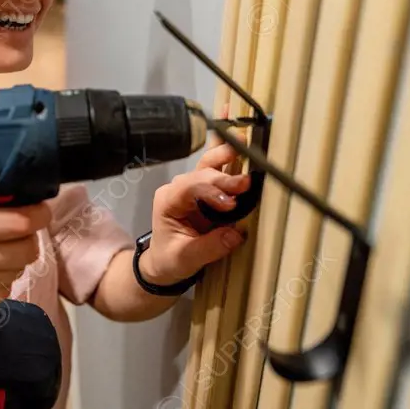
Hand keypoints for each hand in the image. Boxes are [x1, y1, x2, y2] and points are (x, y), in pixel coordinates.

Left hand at [140, 135, 249, 285]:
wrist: (164, 263)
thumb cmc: (170, 259)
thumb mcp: (186, 259)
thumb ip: (210, 247)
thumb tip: (236, 235)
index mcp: (167, 201)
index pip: (189, 187)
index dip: (210, 191)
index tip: (230, 204)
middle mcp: (178, 189)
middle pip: (200, 173)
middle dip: (223, 177)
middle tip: (245, 184)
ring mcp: (191, 187)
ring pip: (207, 164)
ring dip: (225, 157)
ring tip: (243, 147)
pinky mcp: (205, 191)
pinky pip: (216, 170)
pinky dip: (228, 161)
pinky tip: (241, 150)